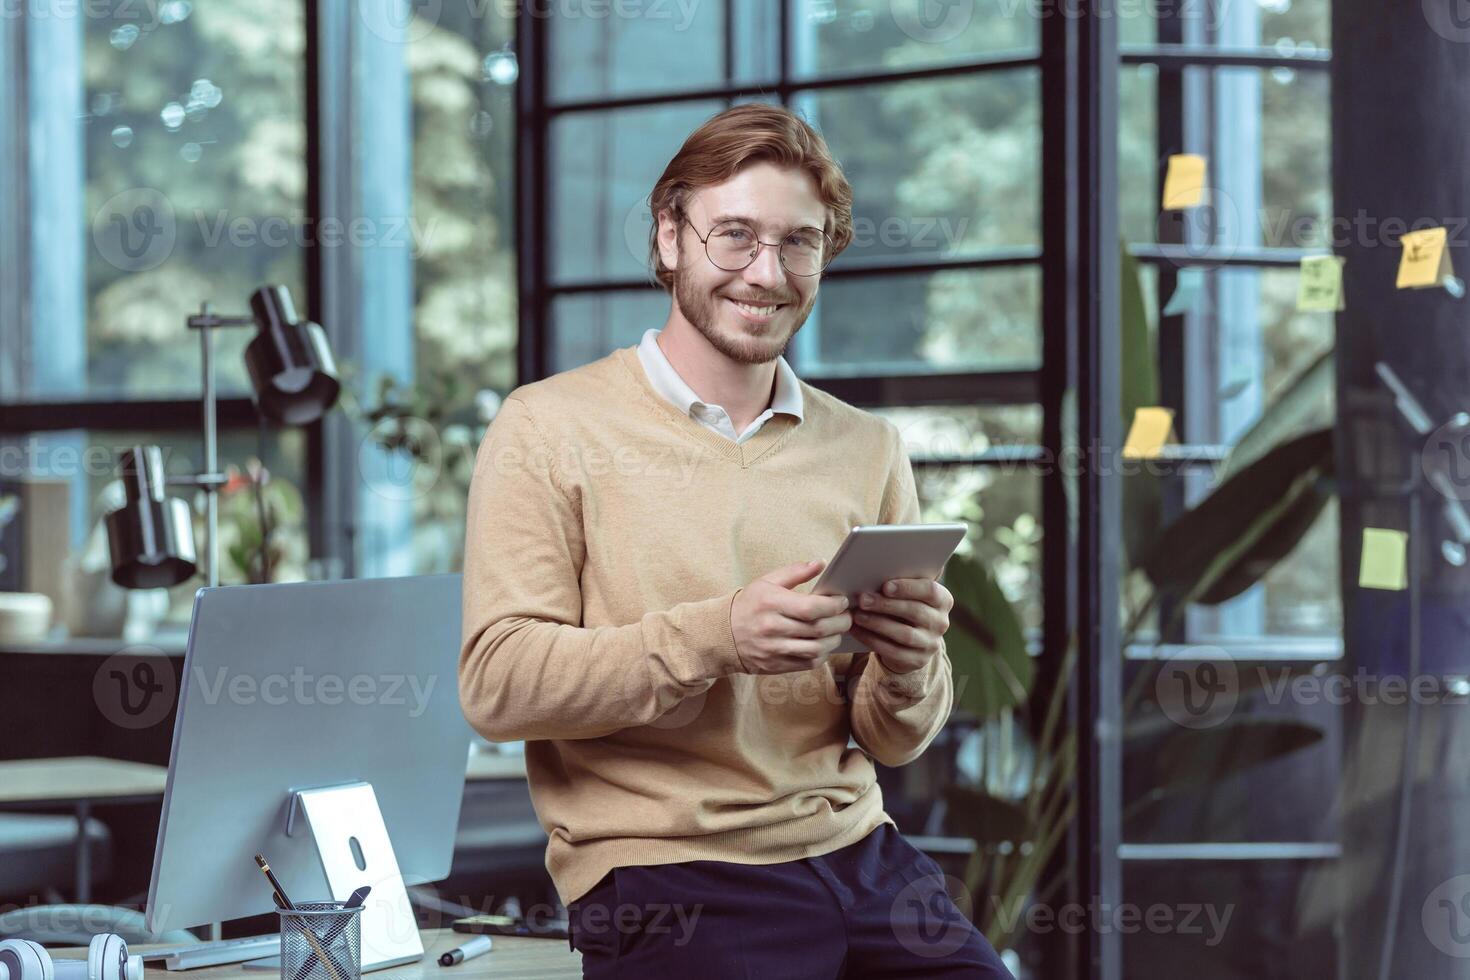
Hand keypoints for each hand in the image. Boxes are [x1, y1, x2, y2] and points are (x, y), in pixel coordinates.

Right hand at [731, 560, 851, 674]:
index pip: (810, 608)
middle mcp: (772, 627)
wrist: (723, 635)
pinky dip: (822, 654)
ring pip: (816, 649)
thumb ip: (796, 572)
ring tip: (837, 631)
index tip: (842, 601)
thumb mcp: (767, 582)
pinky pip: (808, 663)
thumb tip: (821, 563)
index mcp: (771, 603)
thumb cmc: (749, 605)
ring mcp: (774, 649)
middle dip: (840, 622)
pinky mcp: (777, 665)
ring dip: (834, 640)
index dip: (833, 605)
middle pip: (818, 629)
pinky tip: (823, 644)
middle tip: (846, 616)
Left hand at [847, 577, 952, 673]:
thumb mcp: (907, 596)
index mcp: (943, 600)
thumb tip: (872, 573)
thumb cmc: (904, 608)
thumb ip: (899, 585)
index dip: (908, 588)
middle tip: (863, 599)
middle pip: (915, 612)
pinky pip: (894, 651)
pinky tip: (857, 630)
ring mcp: (931, 643)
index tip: (885, 586)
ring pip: (904, 634)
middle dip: (886, 605)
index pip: (930, 591)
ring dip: (877, 623)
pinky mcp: (918, 660)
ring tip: (858, 615)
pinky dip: (872, 640)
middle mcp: (941, 622)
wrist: (911, 643)